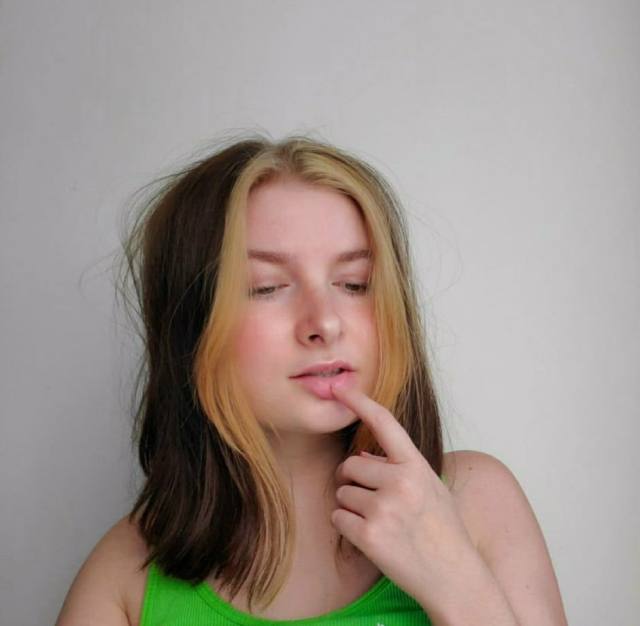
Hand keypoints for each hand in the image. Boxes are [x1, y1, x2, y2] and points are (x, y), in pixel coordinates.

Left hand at [329, 380, 477, 604]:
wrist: (456, 578)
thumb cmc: (444, 531)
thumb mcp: (430, 488)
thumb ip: (399, 468)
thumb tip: (361, 457)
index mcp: (416, 466)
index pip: (384, 423)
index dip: (360, 402)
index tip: (341, 387)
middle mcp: (400, 482)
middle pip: (350, 465)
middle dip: (354, 480)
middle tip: (373, 500)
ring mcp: (383, 508)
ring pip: (342, 493)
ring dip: (352, 506)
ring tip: (382, 522)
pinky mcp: (369, 535)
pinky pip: (338, 518)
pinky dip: (348, 527)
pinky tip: (372, 537)